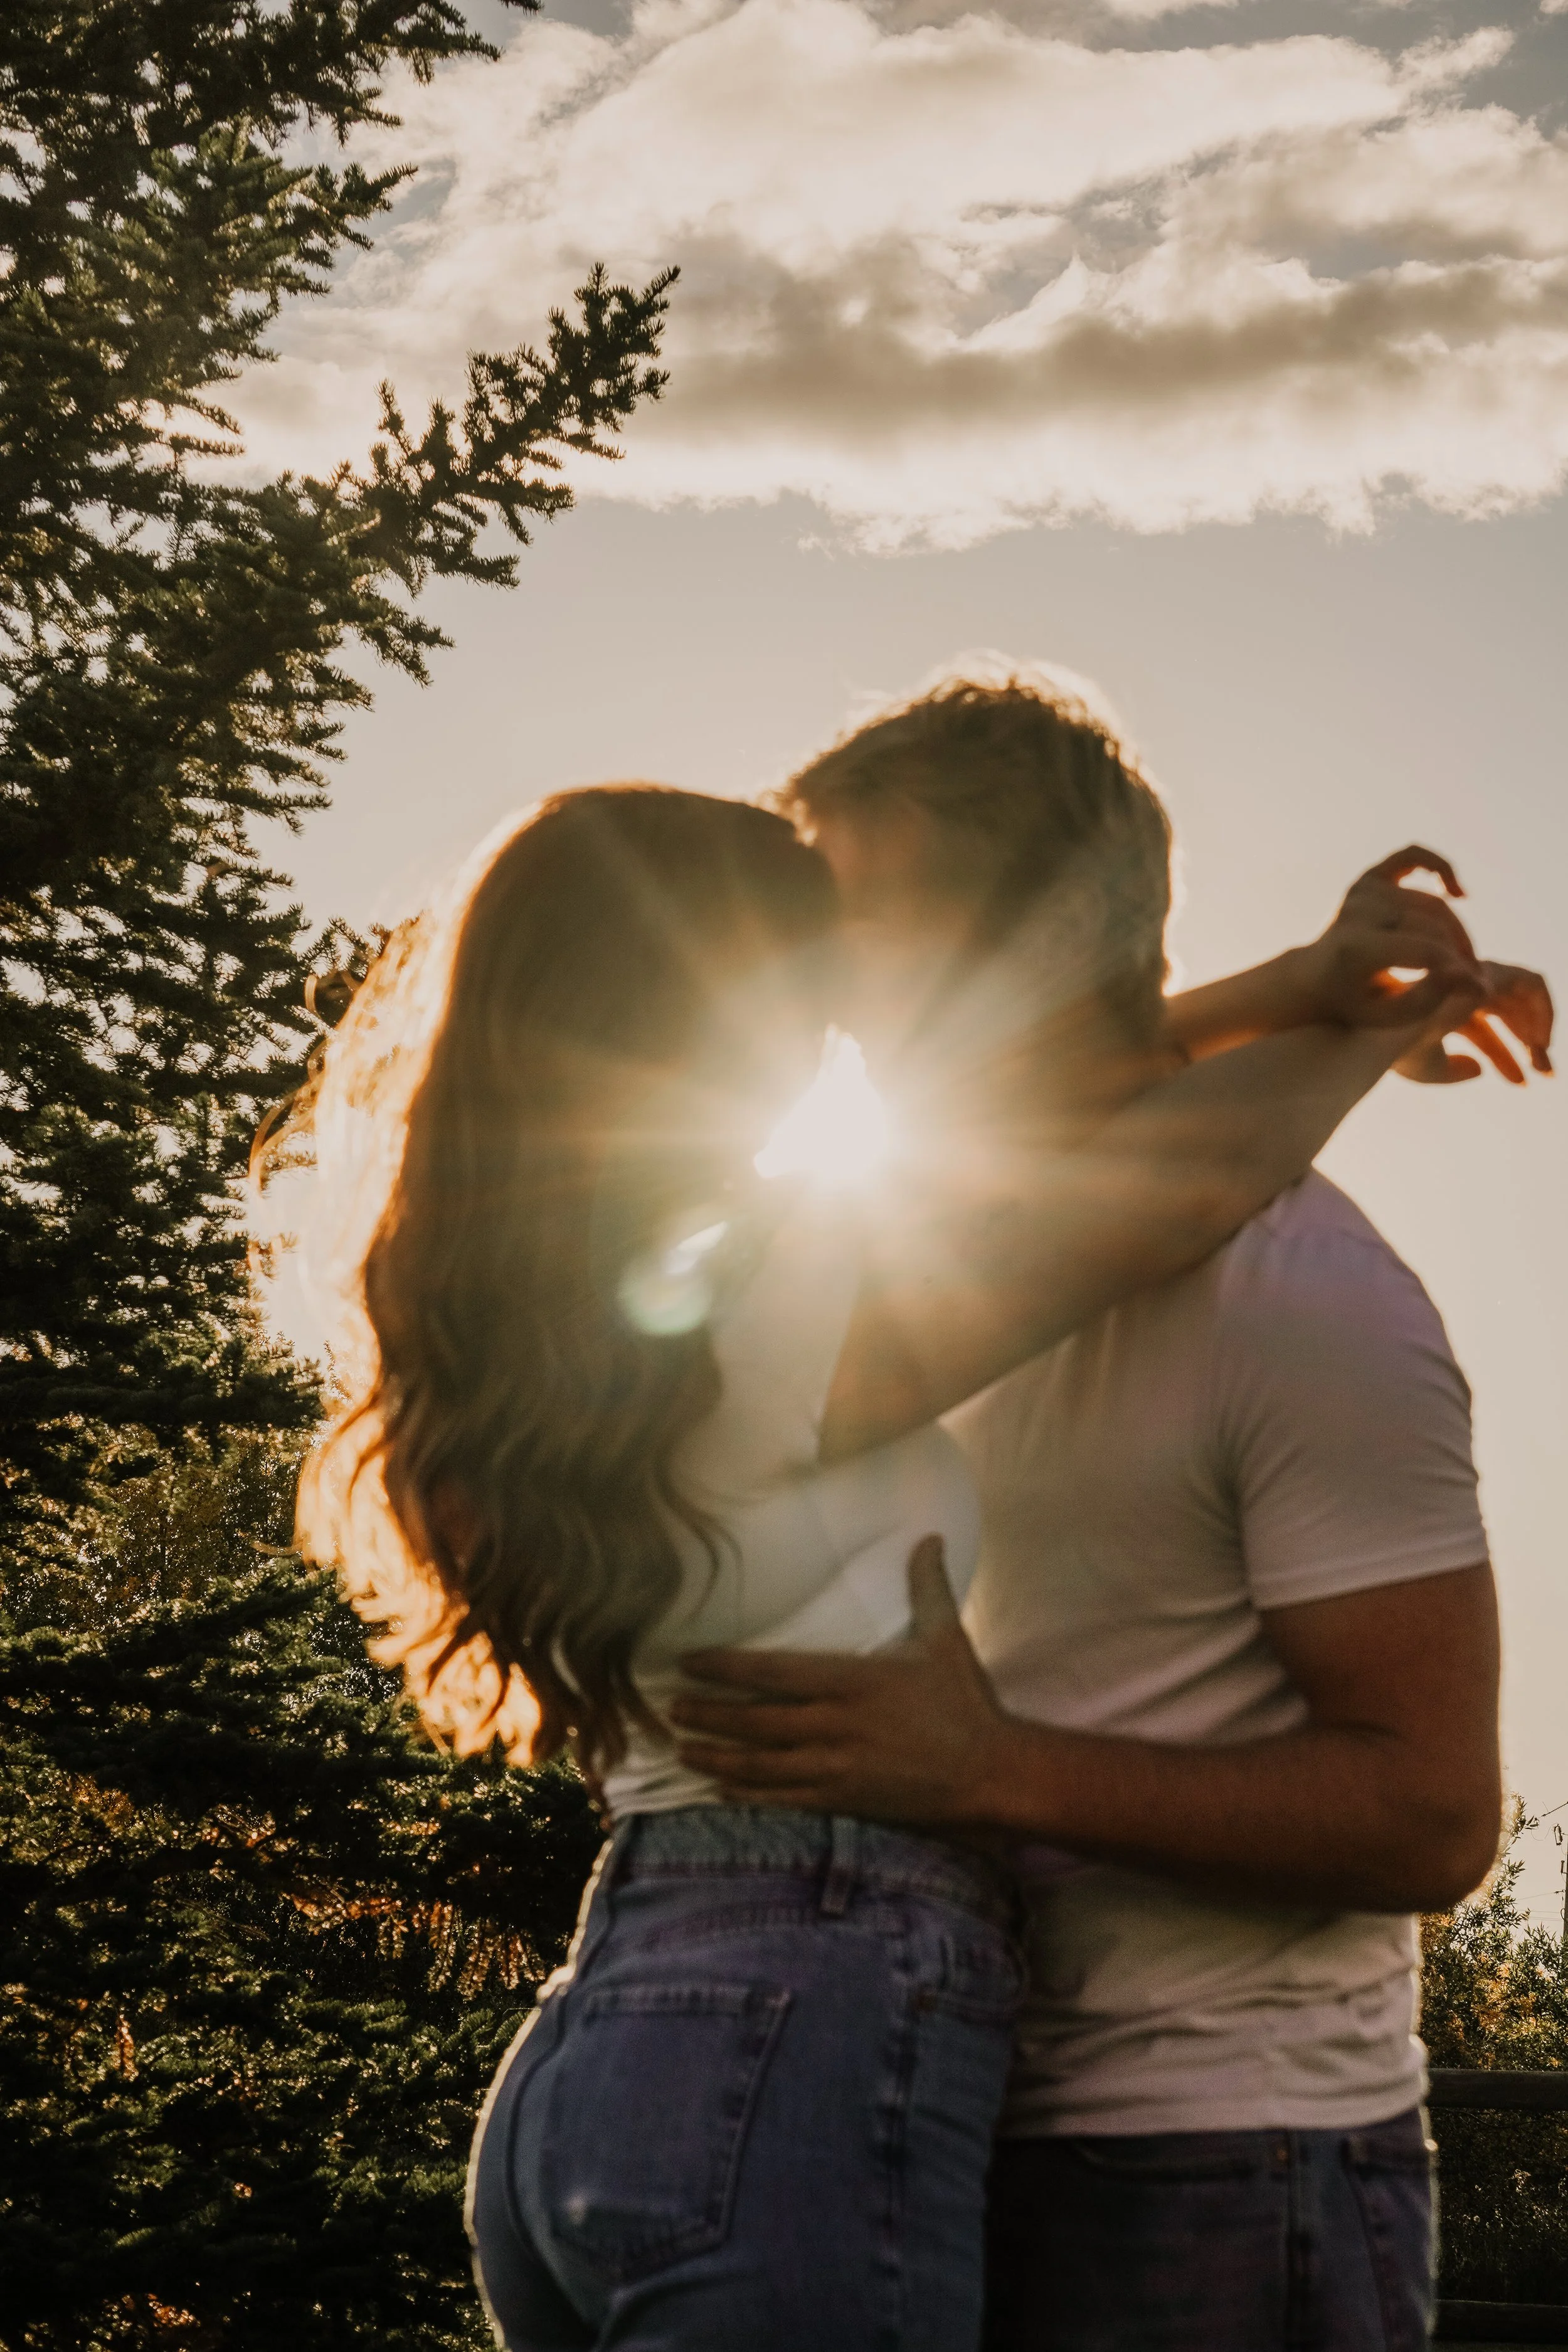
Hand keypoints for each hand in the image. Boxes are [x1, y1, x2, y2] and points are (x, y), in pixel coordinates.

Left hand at [669, 1536, 1012, 1825]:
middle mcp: (838, 1724)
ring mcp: (839, 1767)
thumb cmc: (966, 1704)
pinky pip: (786, 1799)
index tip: (690, 1662)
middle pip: (757, 1720)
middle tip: (670, 1708)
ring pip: (762, 1764)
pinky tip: (722, 1789)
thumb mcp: (947, 1640)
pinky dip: (750, 1794)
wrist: (992, 1773)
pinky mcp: (847, 1800)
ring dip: (718, 1755)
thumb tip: (928, 1536)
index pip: (775, 1671)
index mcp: (854, 1681)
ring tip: (682, 1748)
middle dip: (709, 1714)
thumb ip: (927, 1588)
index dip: (727, 1667)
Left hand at [1292, 846, 1482, 1032]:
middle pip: (1433, 924)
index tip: (1480, 990)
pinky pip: (1412, 855)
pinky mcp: (1367, 879)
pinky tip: (1458, 892)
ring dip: (1456, 929)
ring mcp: (1361, 892)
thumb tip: (1472, 978)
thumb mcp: (1386, 1017)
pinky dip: (1439, 865)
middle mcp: (1356, 912)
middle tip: (1474, 977)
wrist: (1313, 978)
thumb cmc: (1353, 1004)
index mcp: (1354, 949)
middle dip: (1461, 952)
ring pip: (1432, 902)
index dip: (1460, 970)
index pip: (1426, 951)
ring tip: (1464, 958)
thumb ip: (1429, 1000)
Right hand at [1395, 960, 1554, 1086]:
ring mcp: (1476, 977)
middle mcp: (1461, 990)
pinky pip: (1532, 982)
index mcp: (1442, 1008)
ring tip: (1546, 1061)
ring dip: (1541, 1026)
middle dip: (1530, 1043)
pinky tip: (1542, 1040)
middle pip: (1506, 1014)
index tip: (1522, 1083)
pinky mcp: (1491, 972)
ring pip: (1523, 996)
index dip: (1505, 1057)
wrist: (1390, 1029)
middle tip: (1546, 1074)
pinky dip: (1545, 1008)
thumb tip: (1479, 1069)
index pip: (1484, 1031)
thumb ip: (1453, 1072)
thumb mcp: (1429, 1070)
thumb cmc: (1399, 1050)